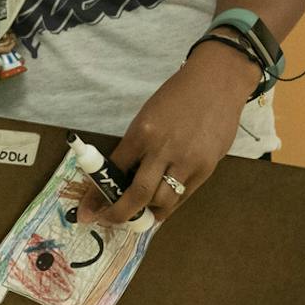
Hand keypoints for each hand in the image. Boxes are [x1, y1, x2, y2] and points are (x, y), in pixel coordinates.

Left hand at [78, 44, 258, 226]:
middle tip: (107, 221)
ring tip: (135, 215)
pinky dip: (168, 207)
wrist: (216, 83)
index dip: (98, 194)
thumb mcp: (148, 116)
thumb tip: (122, 175)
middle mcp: (163, 149)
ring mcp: (187, 162)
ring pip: (162, 201)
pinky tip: (158, 210)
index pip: (114, 170)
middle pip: (138, 193)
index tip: (88, 210)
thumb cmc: (178, 96)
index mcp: (142, 132)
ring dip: (146, 212)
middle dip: (119, 213)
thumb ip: (137, 146)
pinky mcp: (206, 169)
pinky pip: (183, 197)